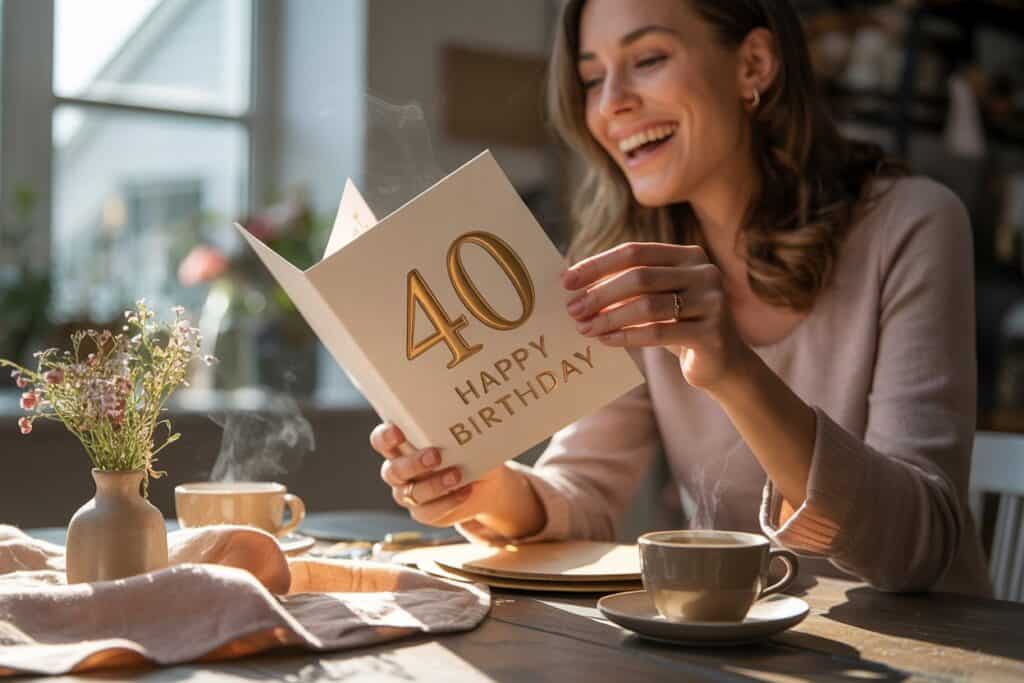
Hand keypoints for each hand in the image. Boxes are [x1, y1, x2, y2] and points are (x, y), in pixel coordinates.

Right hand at [370, 423, 505, 527]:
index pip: (381, 440)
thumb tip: (459, 418)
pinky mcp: (423, 512)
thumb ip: (450, 430)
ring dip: (434, 485)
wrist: (485, 482)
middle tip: (436, 456)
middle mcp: (399, 471)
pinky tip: (465, 491)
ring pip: (410, 493)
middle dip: (414, 463)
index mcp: (401, 446)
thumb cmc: (469, 451)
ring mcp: (409, 494)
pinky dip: (448, 502)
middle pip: (394, 470)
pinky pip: (428, 512)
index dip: (385, 437)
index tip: (398, 432)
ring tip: (457, 475)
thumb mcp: (461, 437)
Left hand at [562, 242, 751, 391]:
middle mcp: (704, 273)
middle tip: (573, 310)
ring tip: (585, 328)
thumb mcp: (657, 298)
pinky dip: (627, 336)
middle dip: (600, 294)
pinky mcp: (711, 334)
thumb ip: (628, 285)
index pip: (635, 252)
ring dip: (609, 318)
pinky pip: (659, 333)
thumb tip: (575, 282)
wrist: (723, 362)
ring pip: (648, 306)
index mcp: (689, 255)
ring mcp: (712, 302)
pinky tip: (607, 341)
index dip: (598, 265)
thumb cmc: (680, 325)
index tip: (567, 281)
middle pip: (639, 277)